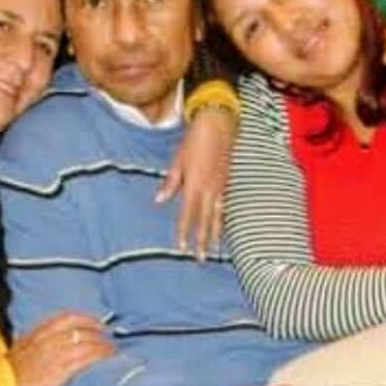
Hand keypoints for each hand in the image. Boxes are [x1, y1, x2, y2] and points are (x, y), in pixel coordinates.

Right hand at [8, 311, 112, 385]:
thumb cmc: (7, 373)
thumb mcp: (21, 349)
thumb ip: (36, 343)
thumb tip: (49, 345)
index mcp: (38, 332)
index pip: (67, 317)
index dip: (85, 319)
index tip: (96, 323)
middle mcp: (49, 338)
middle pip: (81, 328)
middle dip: (98, 332)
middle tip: (108, 338)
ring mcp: (57, 352)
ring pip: (88, 341)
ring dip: (103, 345)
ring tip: (112, 351)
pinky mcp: (63, 368)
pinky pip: (88, 357)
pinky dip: (101, 356)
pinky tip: (108, 359)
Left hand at [155, 104, 235, 259]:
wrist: (219, 126)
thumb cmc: (194, 142)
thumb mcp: (178, 161)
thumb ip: (170, 183)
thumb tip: (159, 201)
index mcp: (194, 186)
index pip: (187, 215)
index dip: (184, 232)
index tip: (180, 248)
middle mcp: (209, 190)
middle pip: (204, 221)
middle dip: (202, 241)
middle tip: (200, 259)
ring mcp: (220, 187)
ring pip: (217, 216)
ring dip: (214, 234)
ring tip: (212, 250)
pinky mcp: (227, 183)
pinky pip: (224, 207)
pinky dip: (221, 220)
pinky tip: (220, 228)